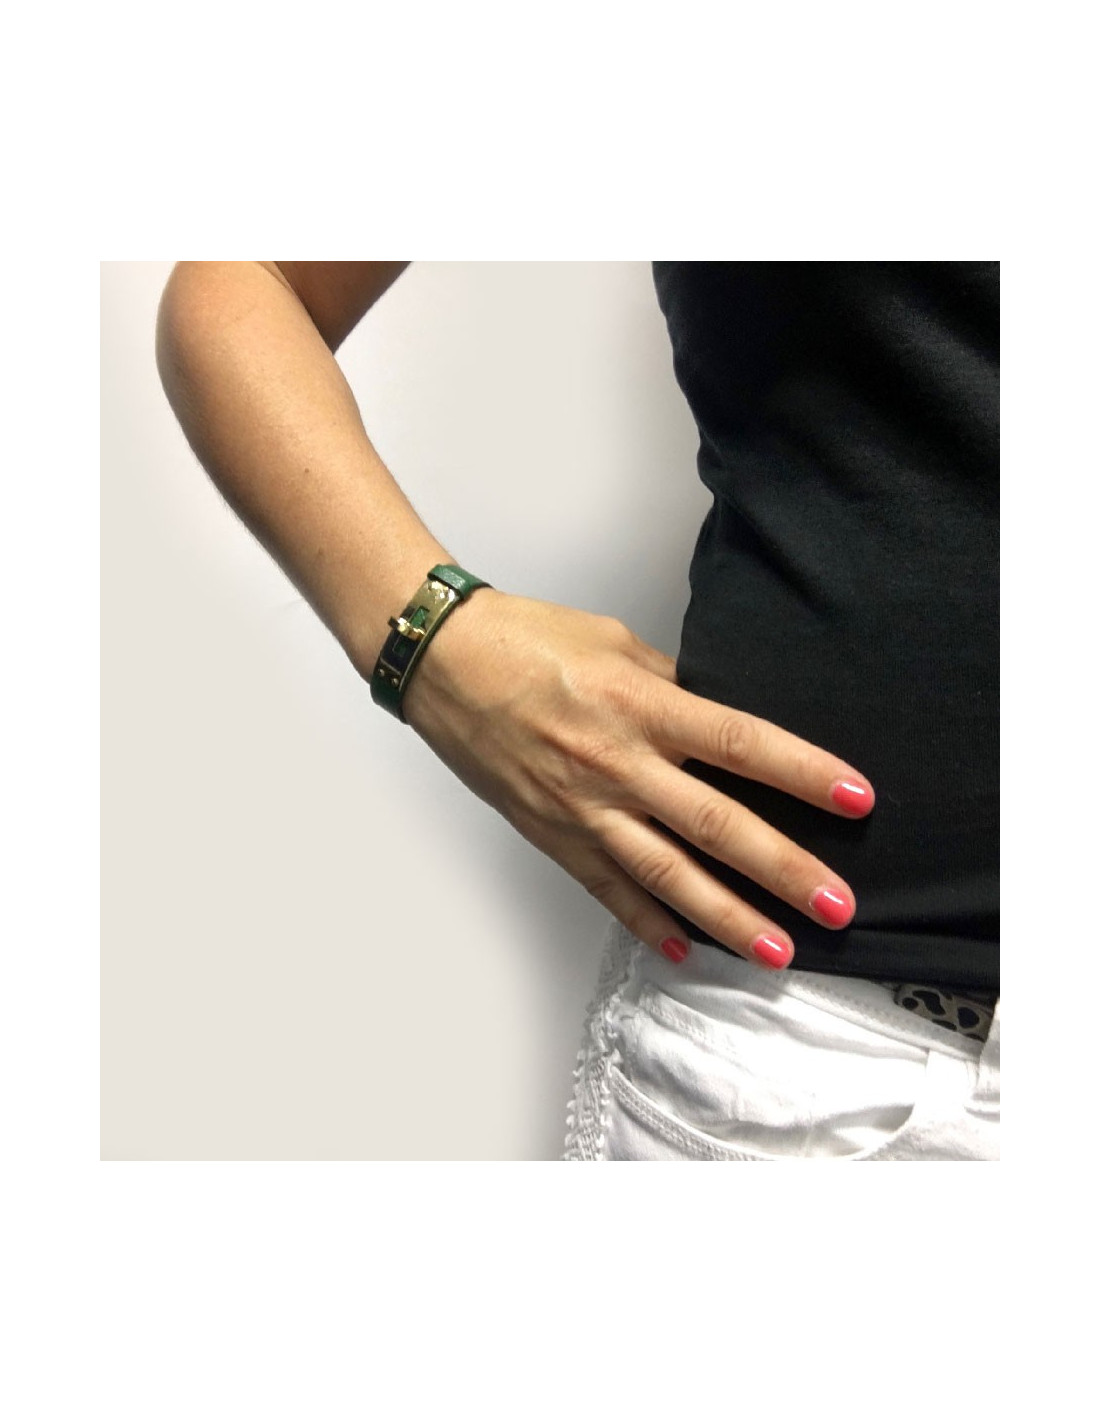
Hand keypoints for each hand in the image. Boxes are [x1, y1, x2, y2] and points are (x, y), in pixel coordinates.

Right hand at [402, 590, 873, 967]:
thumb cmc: (527, 641)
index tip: (856, 798)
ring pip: (666, 873)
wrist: (443, 664)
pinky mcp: (552, 834)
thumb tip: (722, 724)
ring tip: (777, 951)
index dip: (804, 772)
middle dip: (782, 868)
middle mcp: (616, 763)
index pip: (741, 743)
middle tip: (835, 904)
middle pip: (715, 824)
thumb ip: (674, 689)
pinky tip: (683, 950)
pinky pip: (606, 888)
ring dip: (726, 916)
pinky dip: (645, 921)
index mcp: (640, 705)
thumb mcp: (617, 645)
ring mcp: (582, 807)